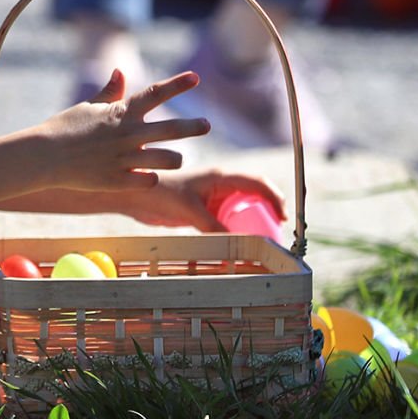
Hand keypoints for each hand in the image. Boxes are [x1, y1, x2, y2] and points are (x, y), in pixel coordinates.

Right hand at [35, 69, 209, 193]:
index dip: (177, 84)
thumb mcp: (86, 108)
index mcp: (120, 113)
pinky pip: (148, 181)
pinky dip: (151, 178)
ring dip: (174, 159)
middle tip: (206, 125)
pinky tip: (148, 177)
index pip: (155, 93)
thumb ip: (108, 93)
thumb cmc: (63, 129)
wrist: (41, 157)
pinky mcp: (117, 180)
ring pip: (168, 159)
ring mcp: (123, 158)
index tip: (196, 77)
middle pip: (172, 128)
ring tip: (175, 159)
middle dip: (193, 126)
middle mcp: (127, 134)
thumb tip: (120, 72)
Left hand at [123, 168, 287, 231]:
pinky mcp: (204, 211)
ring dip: (254, 220)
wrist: (135, 198)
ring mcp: (212, 198)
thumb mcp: (188, 210)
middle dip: (270, 208)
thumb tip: (237, 241)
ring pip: (242, 208)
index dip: (274, 197)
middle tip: (277, 229)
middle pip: (255, 194)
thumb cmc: (159, 194)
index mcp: (219, 177)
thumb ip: (211, 224)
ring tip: (264, 238)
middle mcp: (219, 185)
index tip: (282, 216)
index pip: (257, 182)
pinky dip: (238, 229)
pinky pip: (227, 220)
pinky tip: (240, 241)